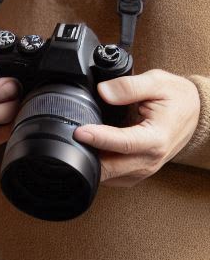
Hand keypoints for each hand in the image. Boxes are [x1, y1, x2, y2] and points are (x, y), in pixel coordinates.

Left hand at [74, 70, 199, 184]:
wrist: (195, 113)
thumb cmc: (177, 98)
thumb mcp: (157, 82)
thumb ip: (129, 86)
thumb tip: (104, 91)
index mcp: (157, 138)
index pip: (123, 143)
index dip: (98, 138)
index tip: (79, 131)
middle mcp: (151, 159)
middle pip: (112, 167)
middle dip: (87, 155)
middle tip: (65, 138)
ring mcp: (145, 168)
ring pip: (110, 175)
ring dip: (91, 162)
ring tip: (74, 143)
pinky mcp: (138, 171)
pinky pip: (114, 176)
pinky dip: (99, 166)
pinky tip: (88, 151)